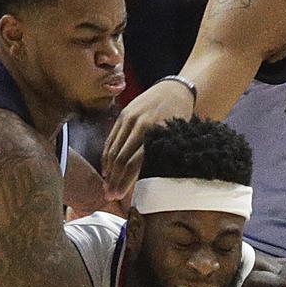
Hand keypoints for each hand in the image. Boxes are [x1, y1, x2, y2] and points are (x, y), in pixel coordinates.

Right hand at [101, 81, 195, 198]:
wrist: (173, 90)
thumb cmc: (179, 118)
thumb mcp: (176, 136)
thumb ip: (163, 155)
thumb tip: (154, 184)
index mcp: (155, 134)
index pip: (134, 163)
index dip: (125, 182)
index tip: (121, 197)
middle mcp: (139, 125)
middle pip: (120, 159)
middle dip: (114, 180)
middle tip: (110, 196)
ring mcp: (128, 119)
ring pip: (112, 150)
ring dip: (108, 171)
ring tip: (107, 187)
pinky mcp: (122, 115)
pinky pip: (111, 139)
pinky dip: (107, 156)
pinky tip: (106, 170)